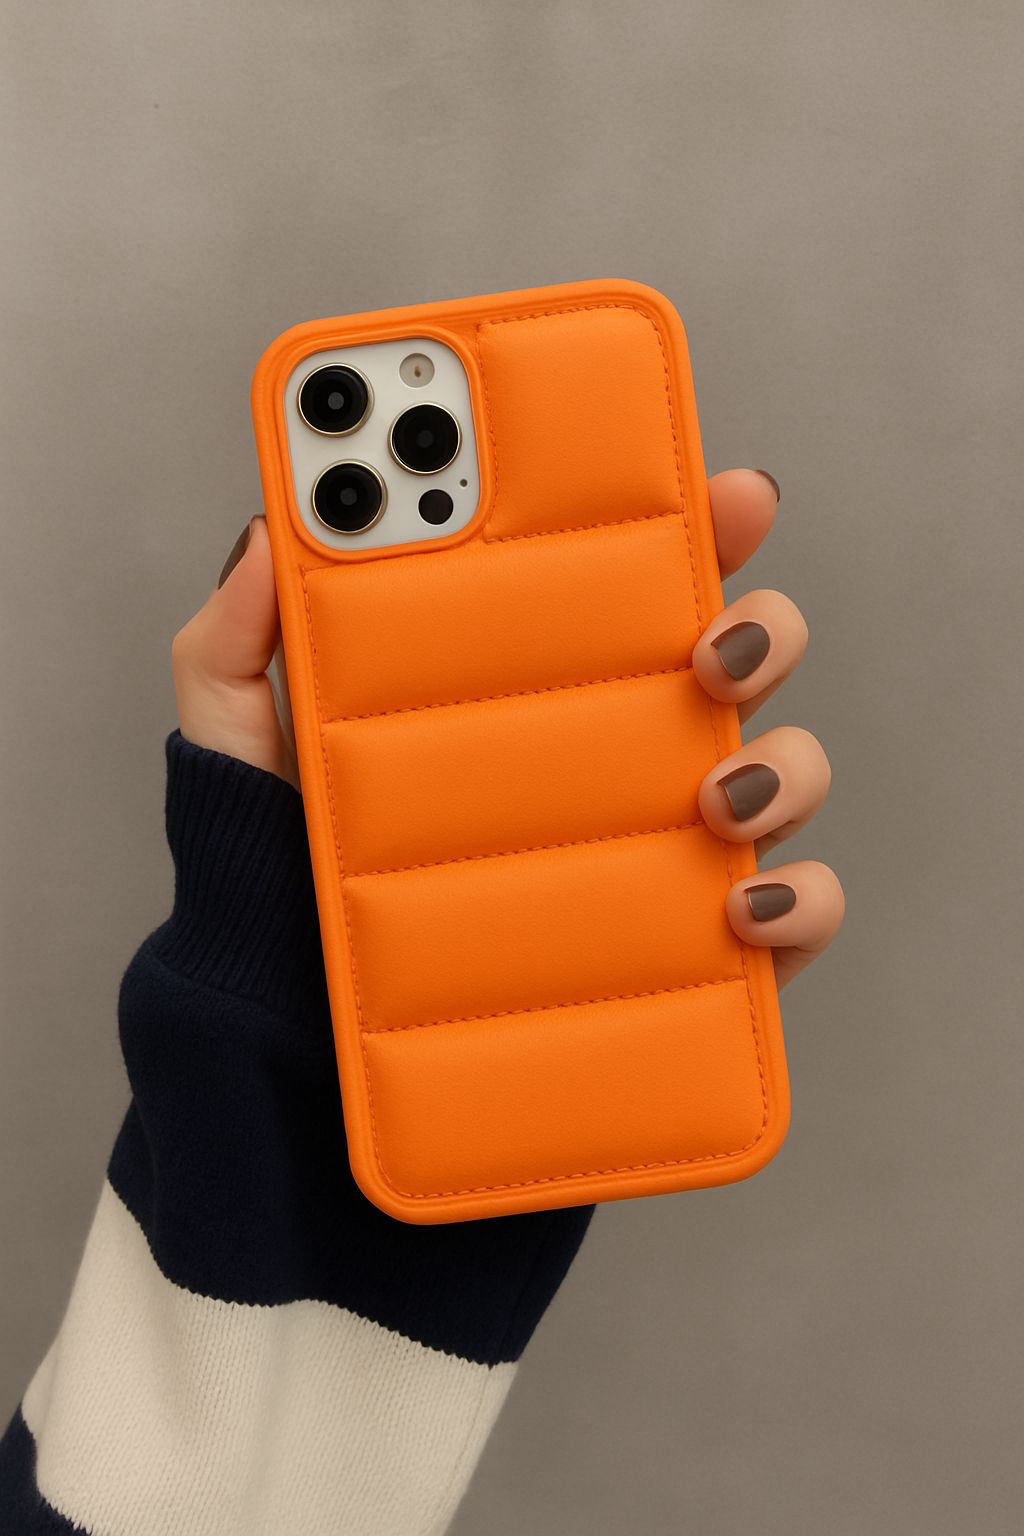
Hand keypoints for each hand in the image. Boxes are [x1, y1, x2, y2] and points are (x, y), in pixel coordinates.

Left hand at [172, 472, 842, 988]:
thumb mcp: (241, 746)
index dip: (686, 519)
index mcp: (531, 681)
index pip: (627, 580)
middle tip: (708, 645)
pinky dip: (800, 903)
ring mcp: (665, 848)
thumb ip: (236, 640)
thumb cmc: (286, 878)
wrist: (304, 1036)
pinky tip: (743, 905)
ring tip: (718, 789)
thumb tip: (267, 535)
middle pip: (734, 657)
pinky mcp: (694, 950)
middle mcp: (615, 751)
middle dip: (759, 624)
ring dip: (785, 763)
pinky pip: (794, 916)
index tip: (717, 483)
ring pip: (784, 770)